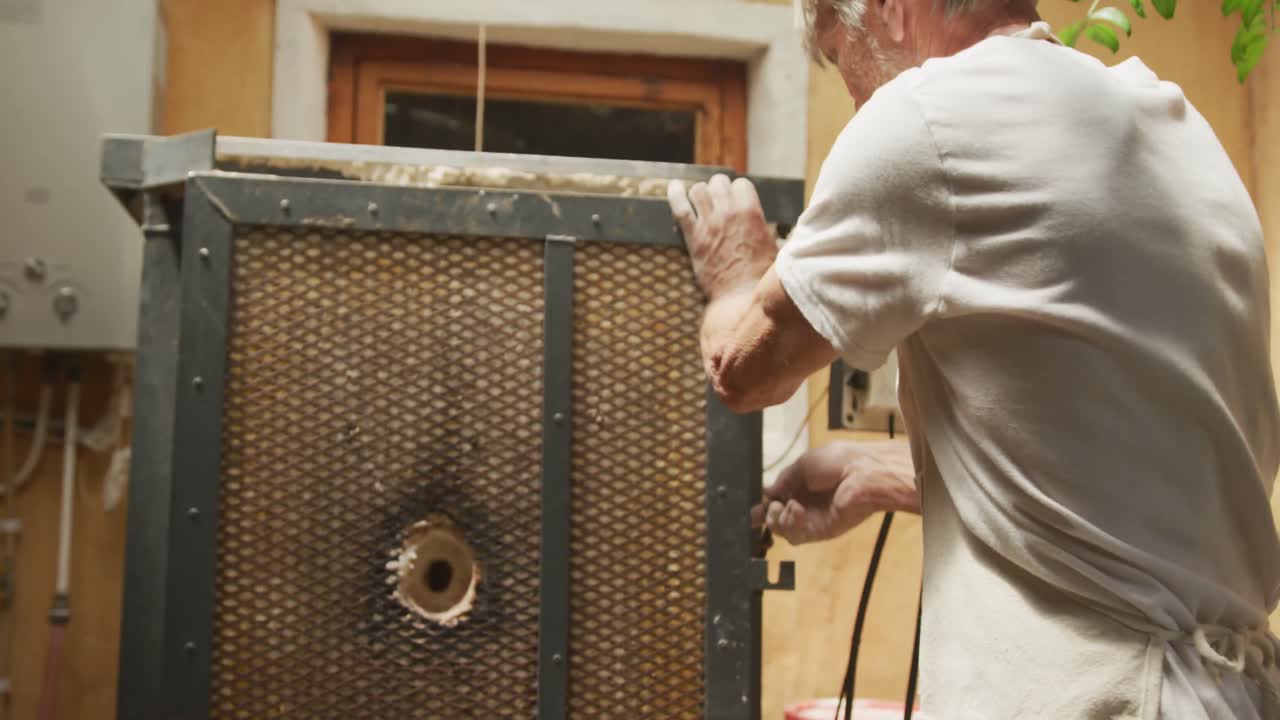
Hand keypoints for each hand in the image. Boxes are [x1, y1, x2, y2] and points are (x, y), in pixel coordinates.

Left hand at [667, 174, 776, 299]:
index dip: (739, 190)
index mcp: (751, 212)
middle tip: (719, 197)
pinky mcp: (693, 237)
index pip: (741, 184)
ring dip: (701, 192)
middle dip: (719, 188)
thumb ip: (770, 229)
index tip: (737, 197)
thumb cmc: (760, 276)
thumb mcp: (775, 247)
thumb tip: (777, 226)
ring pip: (698, 190)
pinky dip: (675, 194)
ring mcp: (709, 224)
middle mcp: (729, 213)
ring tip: (701, 199)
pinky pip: (680, 208)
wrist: (740, 297)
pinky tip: (674, 187)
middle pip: (719, 182)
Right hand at [753, 440, 919, 544]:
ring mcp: (812, 519)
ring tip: (787, 505)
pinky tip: (797, 509)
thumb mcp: (802, 464)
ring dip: (777, 519)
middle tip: (772, 505)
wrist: (862, 472)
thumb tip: (766, 491)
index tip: (752, 509)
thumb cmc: (837, 461)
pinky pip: (796, 536)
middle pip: (775, 519)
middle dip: (767, 514)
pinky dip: (791, 523)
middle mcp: (805, 504)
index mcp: (800, 486)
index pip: (776, 501)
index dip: (762, 506)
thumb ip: (783, 480)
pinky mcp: (820, 532)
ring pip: (783, 530)